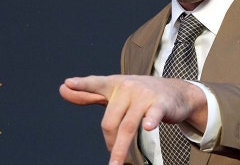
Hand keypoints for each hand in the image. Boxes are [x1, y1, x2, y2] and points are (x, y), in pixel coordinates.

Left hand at [59, 75, 207, 164]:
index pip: (95, 84)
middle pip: (110, 120)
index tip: (67, 84)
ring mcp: (145, 95)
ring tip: (116, 163)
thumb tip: (63, 89)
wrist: (176, 92)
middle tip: (112, 155)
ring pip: (128, 125)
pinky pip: (154, 114)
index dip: (82, 85)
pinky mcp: (161, 103)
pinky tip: (148, 128)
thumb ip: (89, 94)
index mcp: (114, 84)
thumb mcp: (115, 93)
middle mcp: (128, 87)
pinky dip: (150, 121)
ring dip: (120, 147)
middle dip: (109, 141)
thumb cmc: (140, 94)